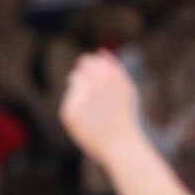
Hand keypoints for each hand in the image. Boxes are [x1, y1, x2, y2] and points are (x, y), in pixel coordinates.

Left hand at [59, 50, 141, 165]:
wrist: (119, 144)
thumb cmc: (124, 116)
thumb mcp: (126, 88)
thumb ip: (114, 68)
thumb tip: (100, 51)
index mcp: (108, 77)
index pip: (87, 61)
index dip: (89, 67)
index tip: (93, 78)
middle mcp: (93, 86)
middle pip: (78, 72)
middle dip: (83, 78)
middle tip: (92, 93)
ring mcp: (80, 99)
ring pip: (72, 83)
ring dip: (79, 90)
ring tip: (93, 106)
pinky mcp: (70, 112)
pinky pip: (68, 101)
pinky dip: (75, 106)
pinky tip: (87, 117)